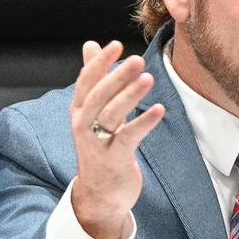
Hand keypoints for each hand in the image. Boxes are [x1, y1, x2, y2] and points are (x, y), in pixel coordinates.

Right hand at [69, 40, 165, 238]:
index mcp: (79, 110)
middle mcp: (83, 125)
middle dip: (117, 76)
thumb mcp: (94, 112)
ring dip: (130, 96)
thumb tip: (90, 45)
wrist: (100, 194)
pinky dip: (144, 122)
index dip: (100, 63)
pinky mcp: (114, 159)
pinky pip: (129, 137)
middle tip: (137, 59)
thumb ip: (94, 78)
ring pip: (111, 115)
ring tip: (148, 79)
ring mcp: (97, 143)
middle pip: (97, 96)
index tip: (116, 45)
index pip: (86, 81)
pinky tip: (159, 109)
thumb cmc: (100, 147)